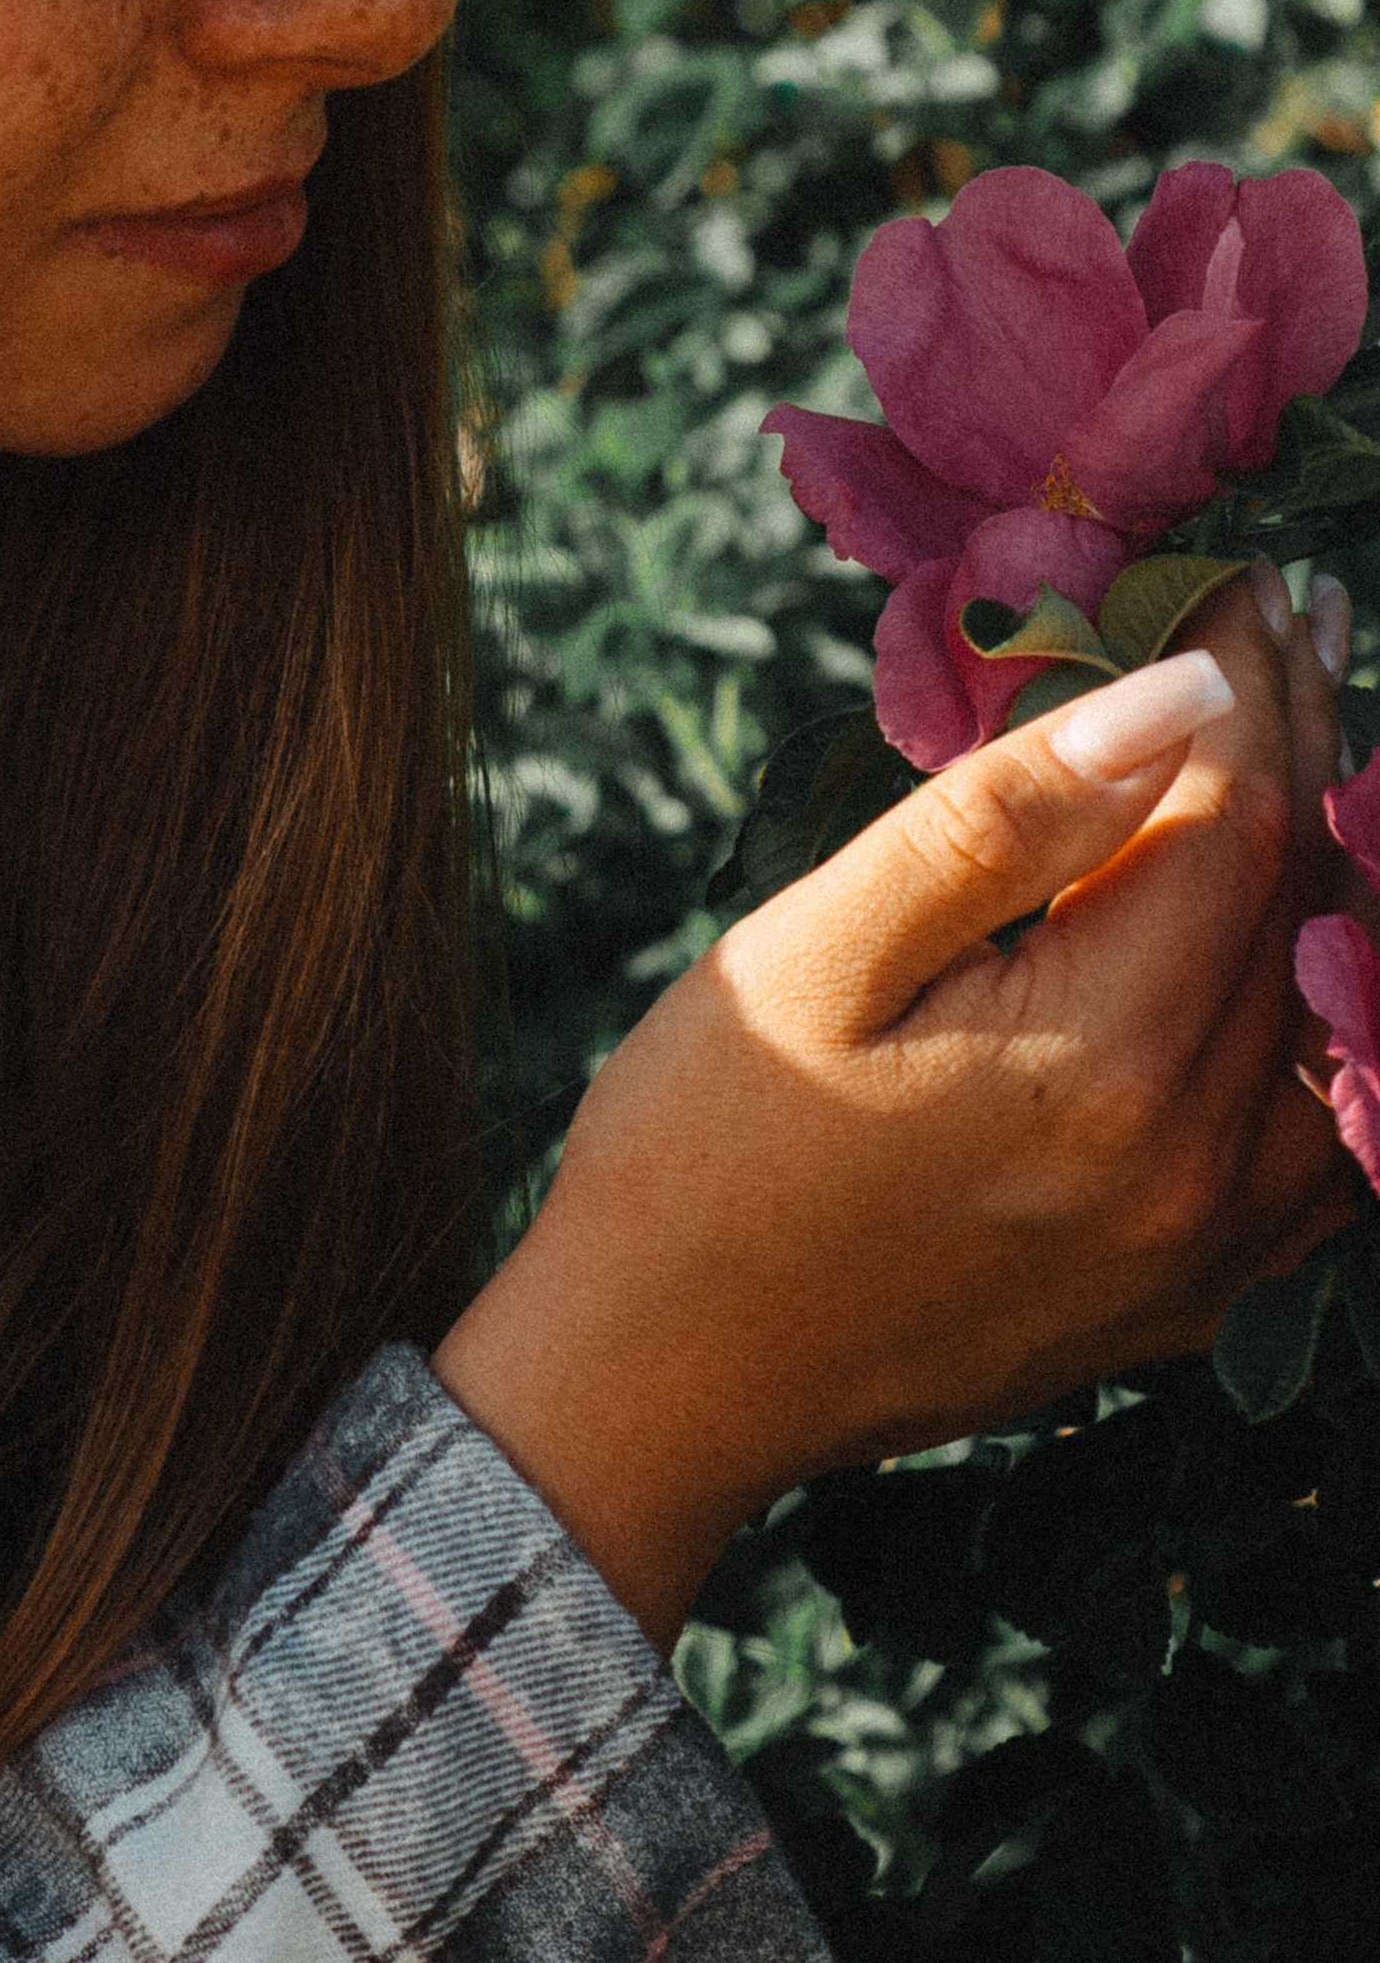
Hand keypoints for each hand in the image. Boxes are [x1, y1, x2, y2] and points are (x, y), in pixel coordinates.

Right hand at [436, 576, 1356, 1650]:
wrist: (650, 1385)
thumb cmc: (694, 1154)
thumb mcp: (811, 954)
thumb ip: (998, 822)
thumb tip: (1176, 689)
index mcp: (1095, 1064)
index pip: (1231, 820)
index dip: (1242, 681)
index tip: (1229, 577)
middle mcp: (1187, 1165)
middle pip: (1302, 907)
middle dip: (1294, 747)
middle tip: (1285, 623)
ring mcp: (1200, 1250)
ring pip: (1334, 1019)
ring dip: (1324, 873)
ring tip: (1291, 751)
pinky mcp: (1184, 1300)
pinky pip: (1325, 1149)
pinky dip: (1331, 1031)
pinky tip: (1295, 953)